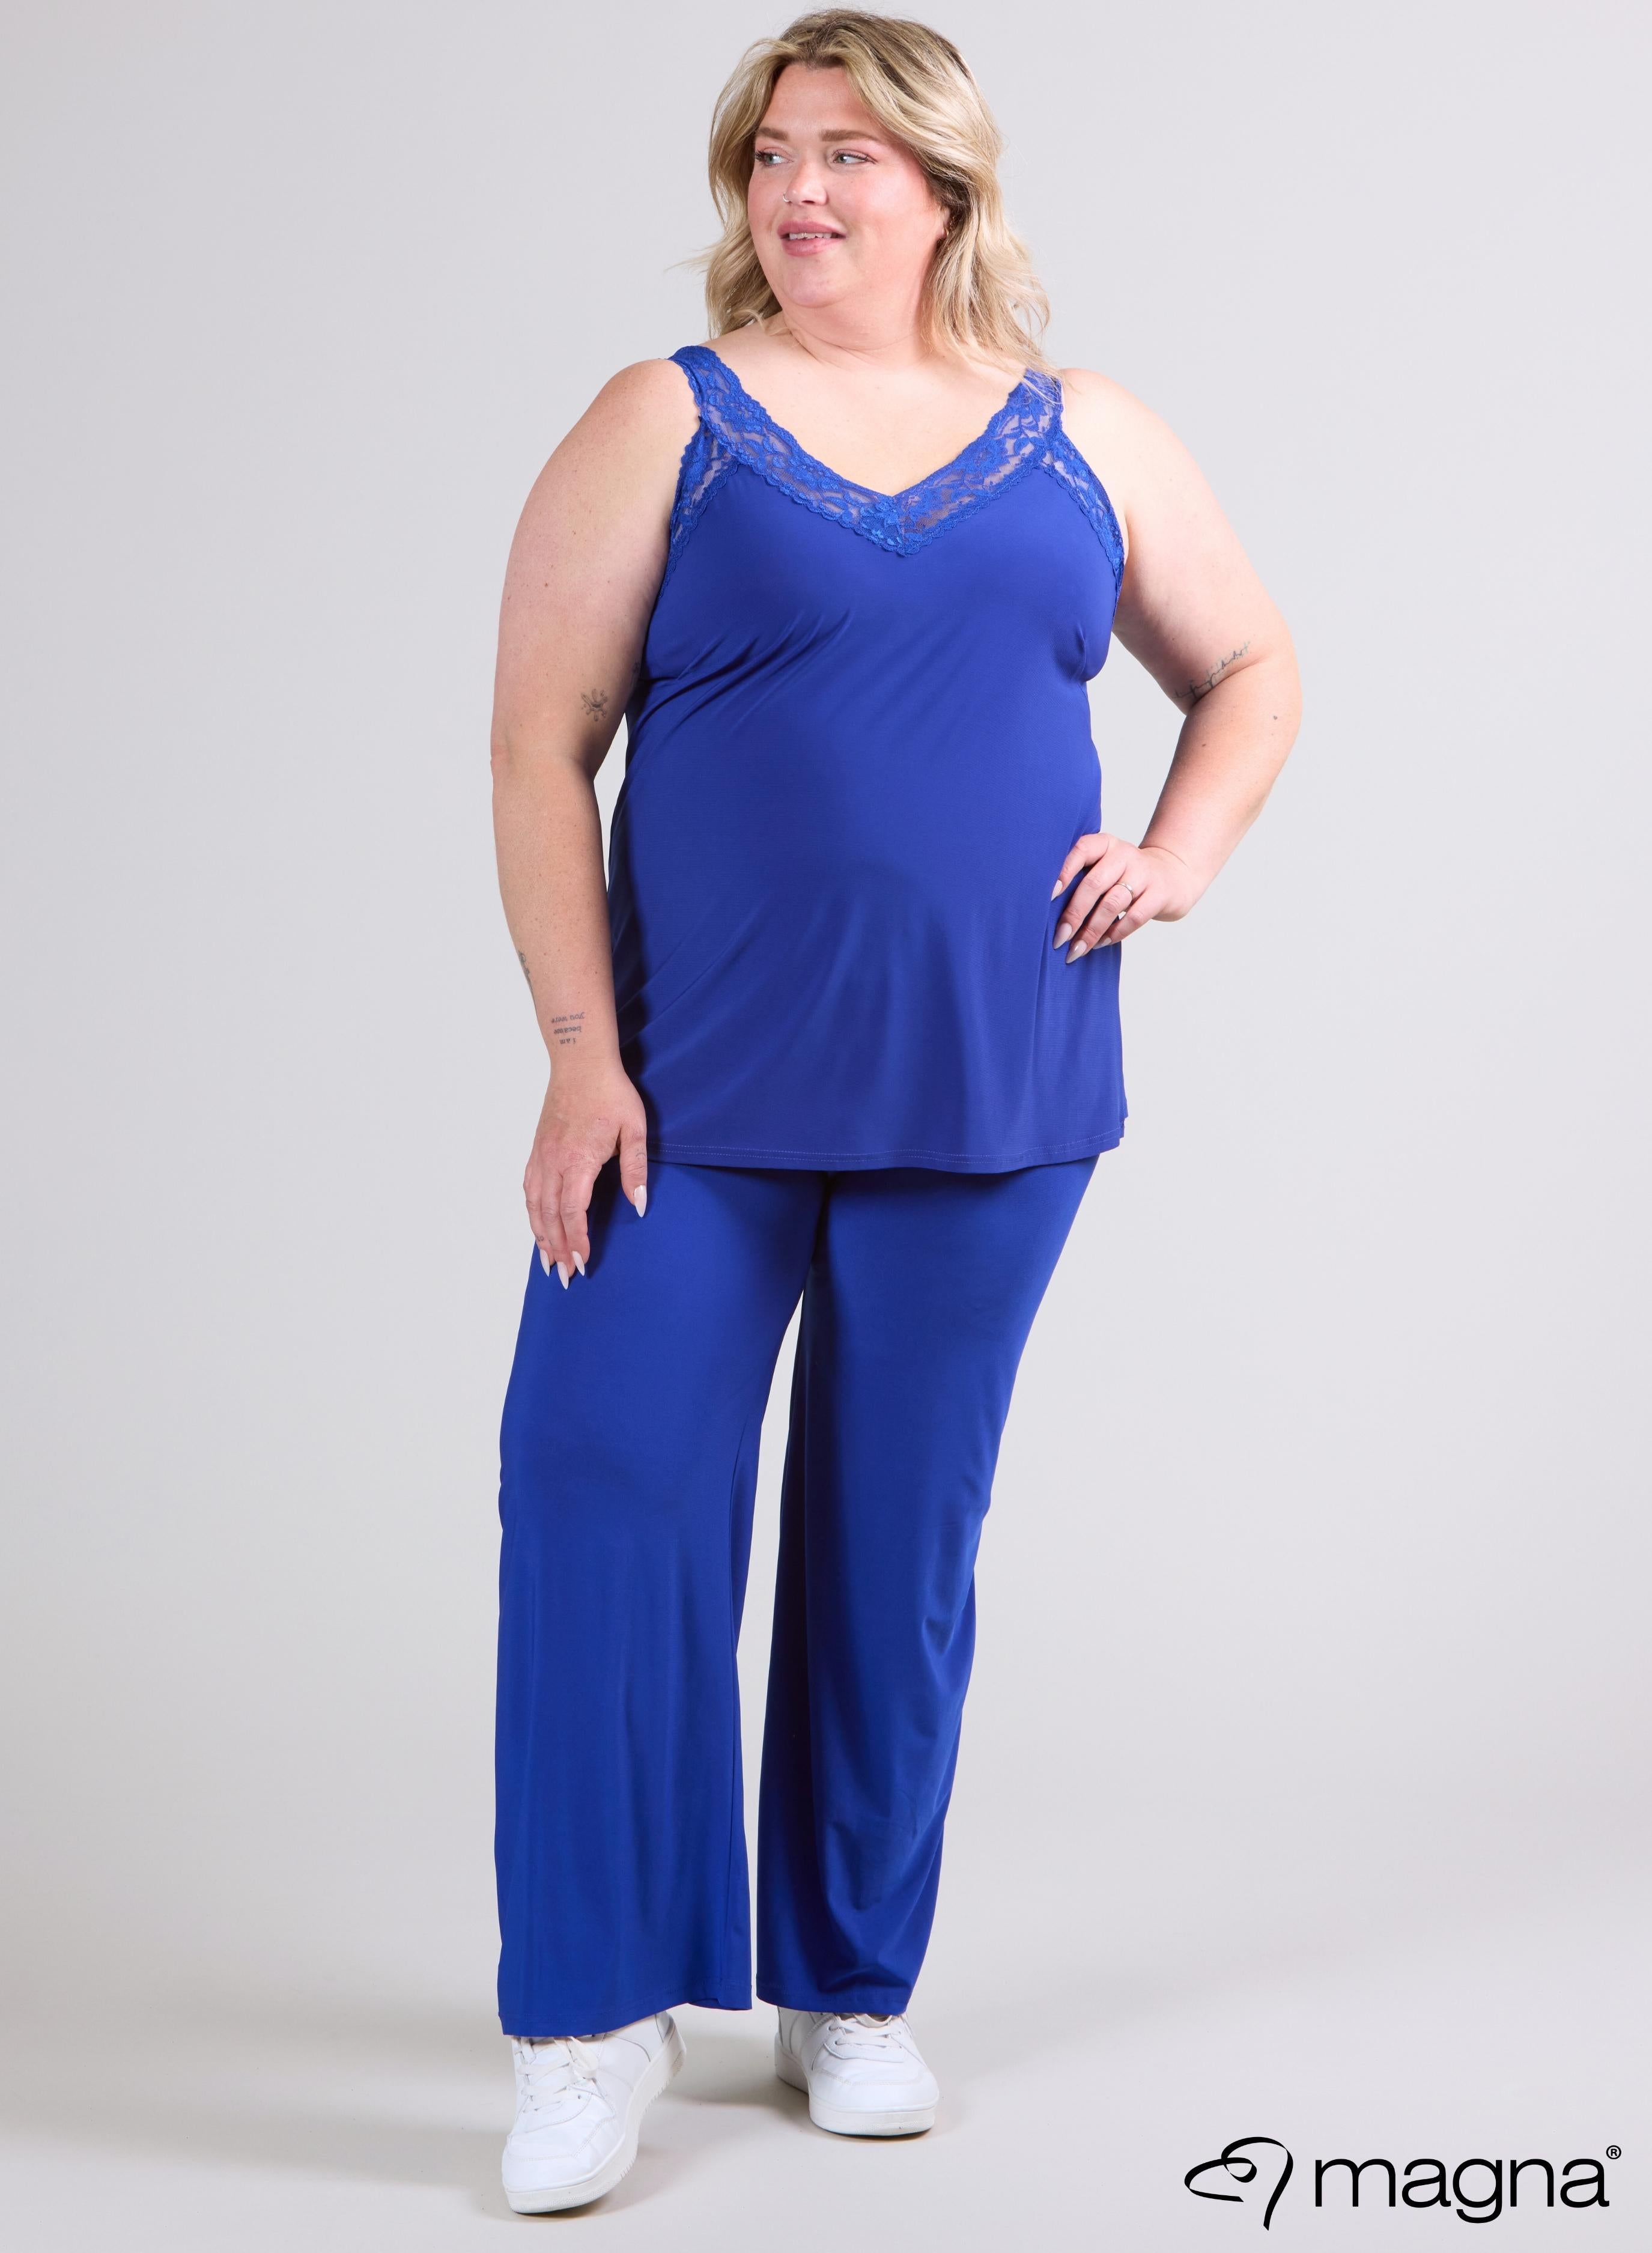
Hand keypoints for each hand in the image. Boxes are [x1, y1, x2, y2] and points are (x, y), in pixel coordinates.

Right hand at [524, 1063, 648, 1285]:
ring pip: (535, 1205)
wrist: (580, 1062)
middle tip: (564, 1276)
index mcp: (579, 1160)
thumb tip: (639, 1206)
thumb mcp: (634, 1128)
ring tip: (546, 1261)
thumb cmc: (610, 1093)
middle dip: (556, 1249)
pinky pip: (529, 1188)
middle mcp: (554, 1161)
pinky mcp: (537, 1148)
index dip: (576, 1241)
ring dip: (540, 1235)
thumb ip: (635, 1169)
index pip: (573, 1212)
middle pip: (551, 1215)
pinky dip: (532, 1211)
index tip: (581, 1262)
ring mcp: (542, 1155)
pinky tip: (536, 1224)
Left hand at [1050, 835, 1200, 957]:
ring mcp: (1144, 873)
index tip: (1048, 897)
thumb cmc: (1125, 876)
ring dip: (1092, 931)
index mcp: (1105, 844)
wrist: (1172, 875)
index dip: (1063, 872)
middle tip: (1059, 938)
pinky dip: (1115, 933)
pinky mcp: (1160, 893)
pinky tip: (1101, 943)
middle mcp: (1124, 854)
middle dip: (1074, 915)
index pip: (1081, 850)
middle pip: (1094, 884)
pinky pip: (1134, 917)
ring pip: (1112, 904)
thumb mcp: (1105, 865)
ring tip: (1077, 949)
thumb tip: (1046, 911)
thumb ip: (1081, 878)